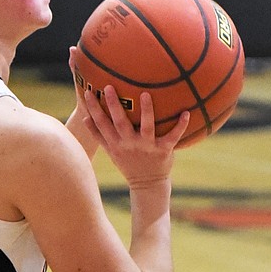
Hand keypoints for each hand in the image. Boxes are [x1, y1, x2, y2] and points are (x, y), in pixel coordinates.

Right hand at [74, 73, 188, 188]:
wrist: (148, 185)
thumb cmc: (128, 163)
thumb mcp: (111, 152)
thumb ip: (98, 135)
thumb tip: (84, 118)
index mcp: (116, 143)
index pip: (101, 124)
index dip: (93, 108)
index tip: (88, 92)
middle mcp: (130, 144)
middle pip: (120, 122)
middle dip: (114, 105)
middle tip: (110, 86)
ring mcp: (147, 147)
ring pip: (147, 127)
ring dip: (146, 111)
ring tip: (145, 94)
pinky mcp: (163, 150)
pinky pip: (173, 136)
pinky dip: (180, 125)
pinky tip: (186, 113)